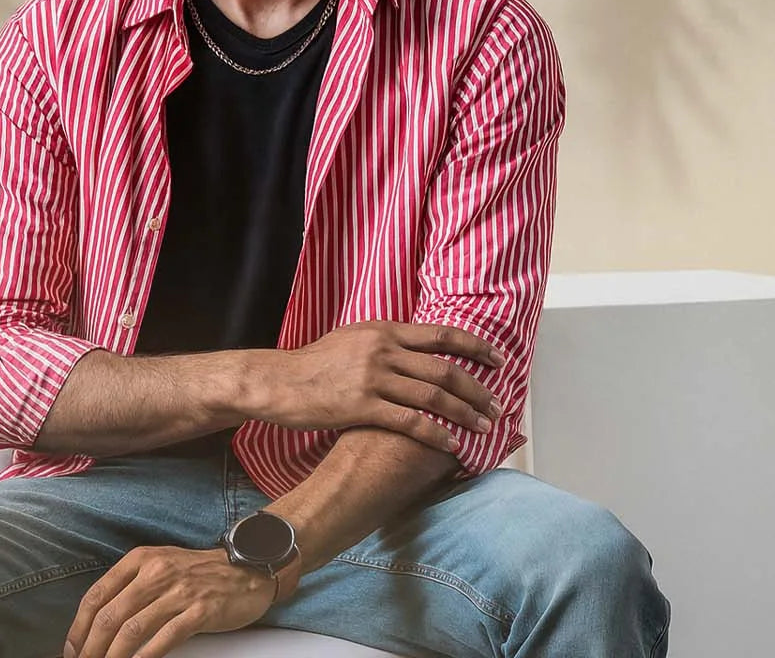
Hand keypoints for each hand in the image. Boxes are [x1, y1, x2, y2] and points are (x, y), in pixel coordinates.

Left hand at [63, 546, 276, 657]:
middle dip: (91, 647)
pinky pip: (165, 637)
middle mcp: (155, 573)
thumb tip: (98, 622)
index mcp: (139, 561)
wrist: (247, 568)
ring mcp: (178, 592)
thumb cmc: (199, 572)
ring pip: (132, 629)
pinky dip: (146, 656)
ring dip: (113, 656)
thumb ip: (129, 586)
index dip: (79, 627)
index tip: (72, 649)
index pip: (97, 595)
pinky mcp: (200, 611)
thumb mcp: (158, 565)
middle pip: (110, 616)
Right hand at [236, 320, 505, 451]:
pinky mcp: (362, 406)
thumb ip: (382, 341)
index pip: (441, 335)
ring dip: (464, 414)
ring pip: (433, 397)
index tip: (497, 360)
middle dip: (477, 390)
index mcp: (383, 330)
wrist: (277, 381)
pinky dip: (436, 434)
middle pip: (444, 370)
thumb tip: (410, 347)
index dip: (475, 347)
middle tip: (497, 406)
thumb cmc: (311, 363)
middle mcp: (382, 350)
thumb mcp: (349, 338)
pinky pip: (410, 422)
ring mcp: (373, 378)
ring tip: (483, 428)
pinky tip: (451, 445)